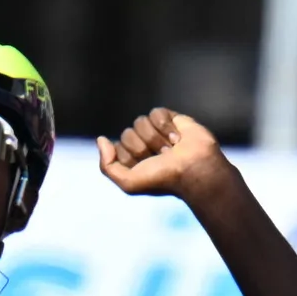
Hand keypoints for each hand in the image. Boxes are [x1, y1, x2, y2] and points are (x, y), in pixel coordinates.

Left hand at [99, 108, 229, 203]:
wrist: (195, 169)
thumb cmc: (163, 179)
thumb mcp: (129, 182)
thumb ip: (107, 166)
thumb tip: (101, 139)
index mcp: (133, 161)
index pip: (117, 147)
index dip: (130, 157)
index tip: (146, 167)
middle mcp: (144, 145)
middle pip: (127, 134)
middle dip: (143, 147)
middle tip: (161, 158)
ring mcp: (157, 131)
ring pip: (140, 121)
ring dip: (156, 138)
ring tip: (171, 149)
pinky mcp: (172, 119)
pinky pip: (155, 112)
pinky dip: (165, 125)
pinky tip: (177, 137)